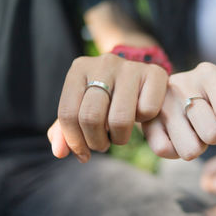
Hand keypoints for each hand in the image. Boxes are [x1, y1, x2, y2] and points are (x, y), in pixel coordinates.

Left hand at [47, 53, 167, 162]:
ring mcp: (130, 67)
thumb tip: (59, 152)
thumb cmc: (108, 99)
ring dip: (119, 138)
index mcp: (79, 68)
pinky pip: (146, 111)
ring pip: (119, 119)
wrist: (142, 78)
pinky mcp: (155, 73)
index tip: (83, 153)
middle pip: (91, 117)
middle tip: (102, 145)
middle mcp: (104, 63)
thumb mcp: (83, 110)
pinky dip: (144, 121)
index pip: (68, 113)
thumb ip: (65, 131)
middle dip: (96, 142)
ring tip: (119, 136)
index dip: (74, 141)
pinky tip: (140, 115)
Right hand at [142, 62, 215, 159]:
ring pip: (191, 150)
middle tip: (208, 127)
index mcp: (209, 74)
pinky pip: (165, 151)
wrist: (169, 96)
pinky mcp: (145, 120)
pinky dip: (175, 151)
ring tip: (192, 131)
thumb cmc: (210, 104)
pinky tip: (177, 137)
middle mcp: (182, 83)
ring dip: (197, 147)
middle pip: (213, 134)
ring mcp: (161, 102)